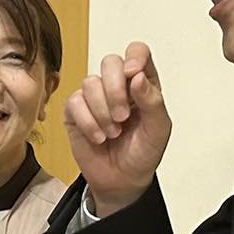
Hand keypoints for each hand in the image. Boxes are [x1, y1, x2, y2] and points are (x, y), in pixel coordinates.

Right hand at [64, 43, 171, 218]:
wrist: (123, 180)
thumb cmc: (143, 153)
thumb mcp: (158, 129)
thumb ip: (153, 101)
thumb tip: (138, 76)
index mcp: (142, 83)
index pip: (137, 52)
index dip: (134, 58)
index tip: (133, 76)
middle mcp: (118, 85)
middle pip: (110, 62)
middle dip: (115, 90)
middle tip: (123, 116)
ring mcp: (95, 96)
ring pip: (91, 82)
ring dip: (103, 112)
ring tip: (113, 133)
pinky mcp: (76, 111)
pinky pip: (75, 102)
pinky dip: (89, 122)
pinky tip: (99, 137)